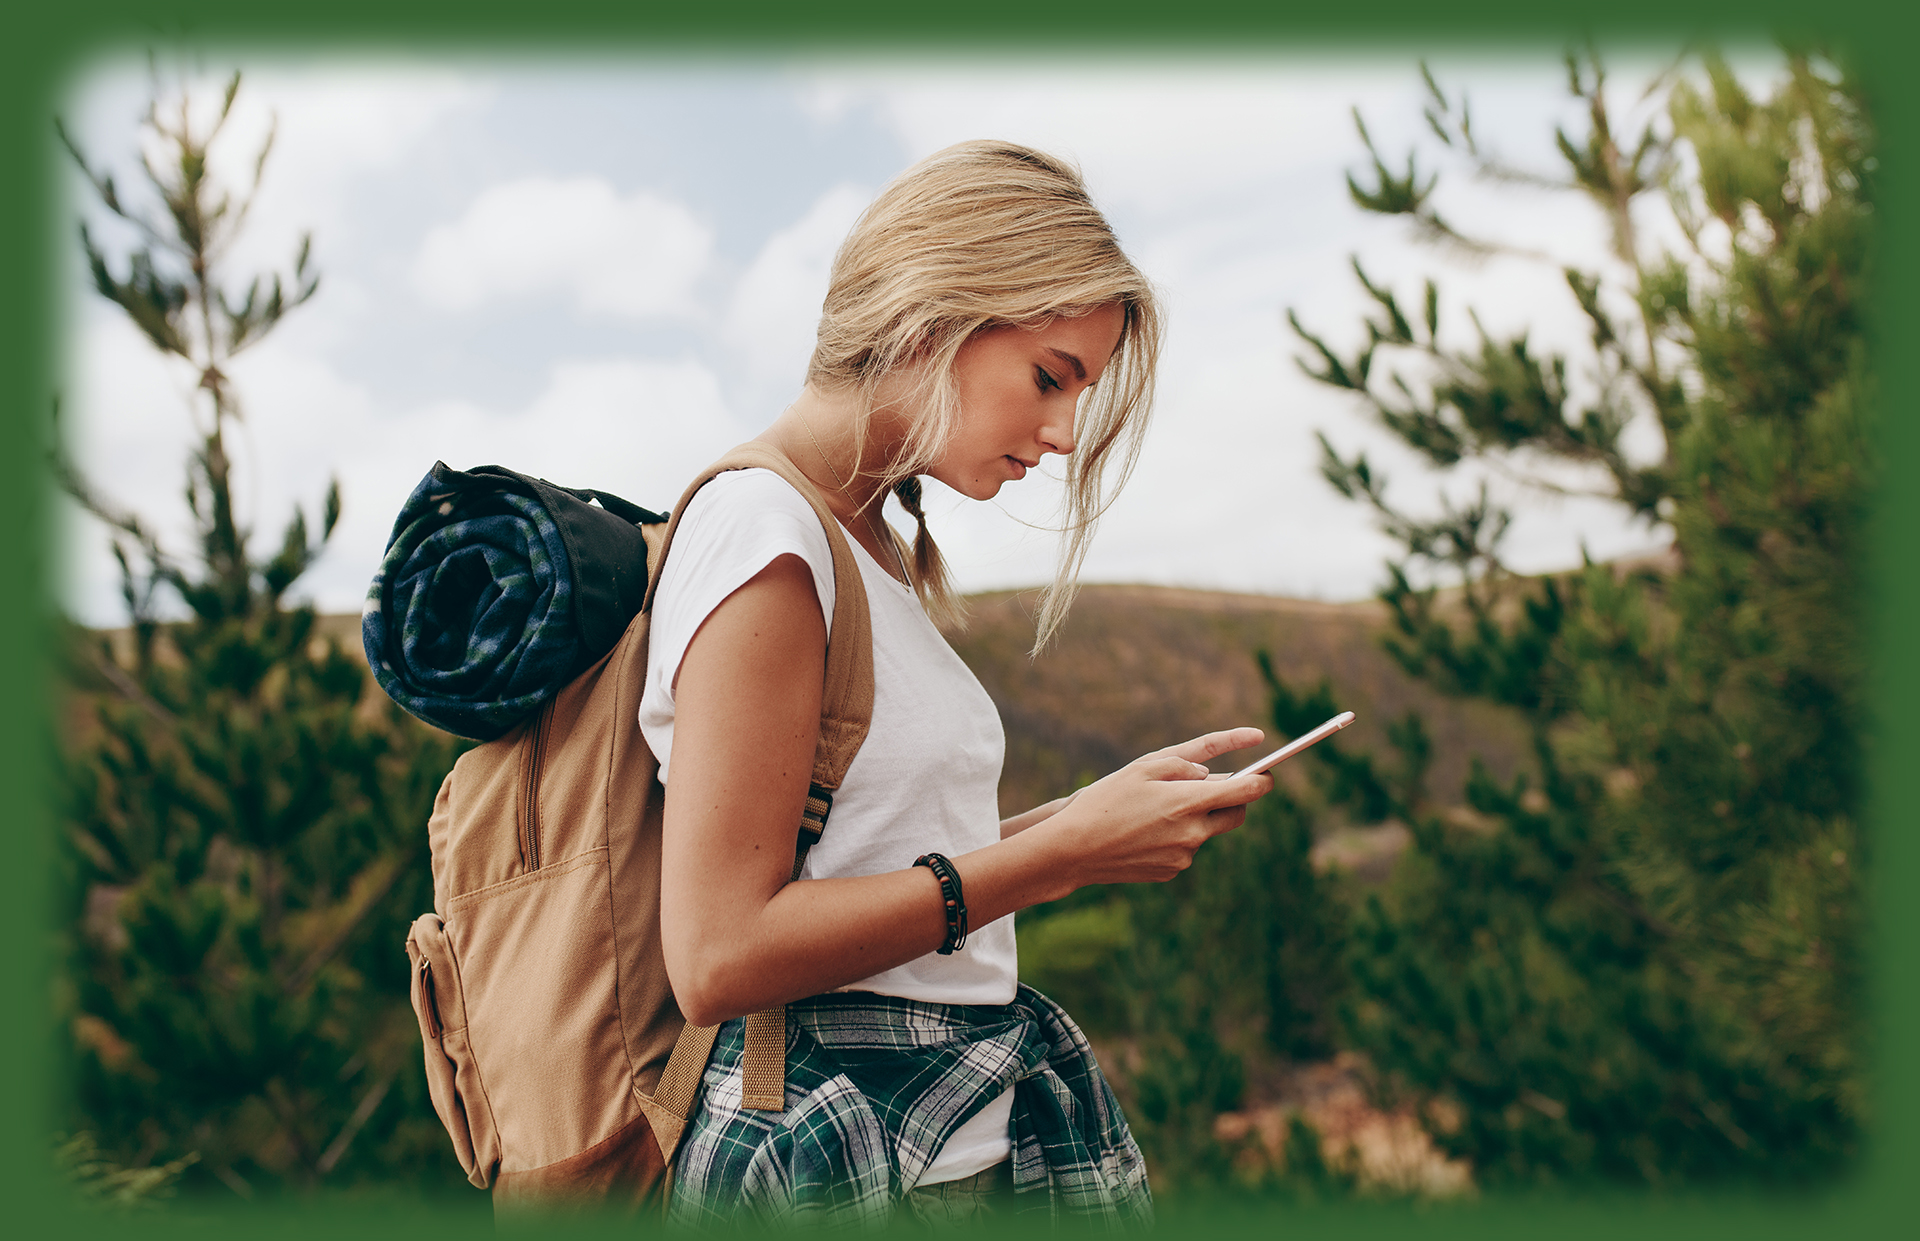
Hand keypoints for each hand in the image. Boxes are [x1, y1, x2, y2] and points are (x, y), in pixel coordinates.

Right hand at [1033, 728, 1273, 887]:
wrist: (1075, 850)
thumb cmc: (1105, 801)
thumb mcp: (1142, 768)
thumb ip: (1183, 764)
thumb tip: (1209, 774)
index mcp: (1188, 802)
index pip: (1246, 792)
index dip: (1262, 781)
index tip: (1266, 774)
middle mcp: (1193, 833)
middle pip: (1236, 815)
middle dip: (1234, 800)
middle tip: (1218, 787)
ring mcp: (1183, 857)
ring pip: (1207, 832)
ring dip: (1197, 818)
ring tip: (1159, 810)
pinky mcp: (1171, 872)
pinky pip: (1186, 849)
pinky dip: (1177, 837)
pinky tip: (1146, 831)